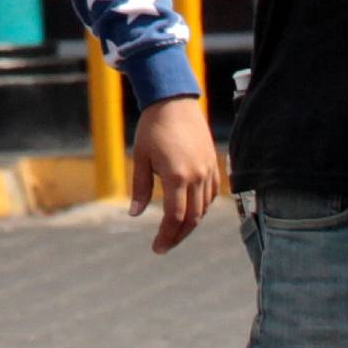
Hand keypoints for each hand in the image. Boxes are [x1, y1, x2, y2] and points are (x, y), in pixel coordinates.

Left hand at [129, 95, 221, 254]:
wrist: (174, 100)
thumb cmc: (153, 126)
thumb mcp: (141, 156)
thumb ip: (140, 187)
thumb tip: (135, 214)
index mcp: (176, 176)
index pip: (174, 217)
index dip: (166, 236)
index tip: (157, 248)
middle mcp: (196, 176)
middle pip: (192, 218)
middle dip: (178, 236)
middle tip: (165, 245)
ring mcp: (207, 169)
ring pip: (204, 208)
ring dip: (191, 223)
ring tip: (175, 230)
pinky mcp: (213, 163)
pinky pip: (212, 193)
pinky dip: (203, 206)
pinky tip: (192, 210)